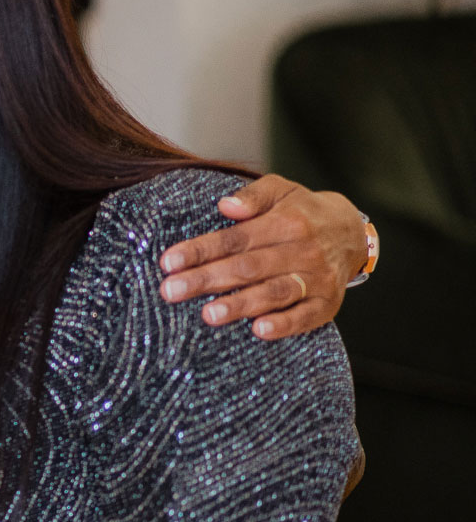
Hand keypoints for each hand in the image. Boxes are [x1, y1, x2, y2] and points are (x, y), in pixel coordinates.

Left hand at [158, 175, 364, 339]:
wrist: (353, 233)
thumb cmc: (302, 211)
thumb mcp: (281, 190)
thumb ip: (252, 196)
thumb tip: (225, 206)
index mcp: (286, 222)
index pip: (235, 239)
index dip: (201, 250)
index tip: (168, 262)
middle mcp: (302, 250)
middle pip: (248, 267)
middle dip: (207, 280)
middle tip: (171, 291)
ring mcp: (317, 279)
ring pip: (274, 292)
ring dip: (241, 305)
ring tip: (208, 314)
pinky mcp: (328, 303)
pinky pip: (306, 316)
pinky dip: (284, 325)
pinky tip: (259, 330)